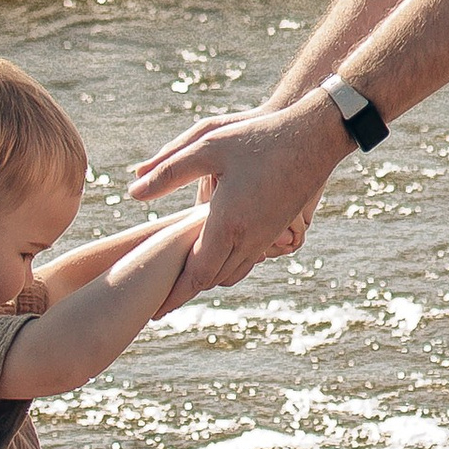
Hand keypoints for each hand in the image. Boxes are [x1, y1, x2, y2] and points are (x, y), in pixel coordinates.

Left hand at [132, 95, 345, 300]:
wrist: (316, 136)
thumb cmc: (259, 136)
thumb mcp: (207, 145)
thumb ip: (167, 171)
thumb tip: (132, 191)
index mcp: (227, 224)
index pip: (195, 275)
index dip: (173, 295)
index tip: (155, 312)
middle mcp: (248, 238)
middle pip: (212, 280)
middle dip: (185, 292)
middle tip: (161, 301)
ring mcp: (266, 236)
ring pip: (232, 273)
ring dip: (207, 279)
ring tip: (184, 280)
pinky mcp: (277, 229)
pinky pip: (247, 260)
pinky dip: (227, 266)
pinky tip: (215, 254)